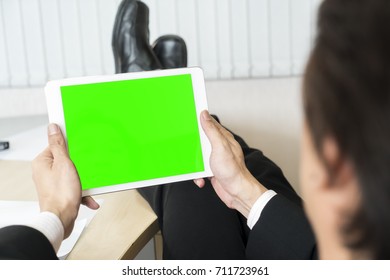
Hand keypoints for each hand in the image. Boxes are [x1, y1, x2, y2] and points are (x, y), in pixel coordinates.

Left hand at [32, 124, 98, 238]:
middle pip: (66, 160)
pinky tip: (88, 197)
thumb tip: (53, 128)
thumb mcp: (63, 163)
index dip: (69, 147)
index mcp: (42, 162)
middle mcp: (45, 172)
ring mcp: (53, 183)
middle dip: (79, 166)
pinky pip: (74, 187)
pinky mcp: (60, 192)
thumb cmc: (61, 195)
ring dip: (83, 180)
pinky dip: (82, 191)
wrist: (61, 219)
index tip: (77, 146)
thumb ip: (58, 145)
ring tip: (84, 185)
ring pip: (72, 174)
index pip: (56, 146)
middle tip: (82, 168)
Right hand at [194, 111, 266, 217]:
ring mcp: (215, 159)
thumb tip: (204, 115)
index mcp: (223, 138)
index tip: (188, 117)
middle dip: (192, 145)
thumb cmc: (232, 170)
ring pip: (197, 156)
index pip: (209, 123)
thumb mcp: (220, 147)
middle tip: (187, 146)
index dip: (199, 120)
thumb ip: (211, 131)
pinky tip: (201, 179)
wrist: (237, 193)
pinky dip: (198, 176)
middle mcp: (219, 147)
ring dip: (194, 164)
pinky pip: (199, 170)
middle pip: (200, 140)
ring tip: (196, 167)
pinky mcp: (211, 170)